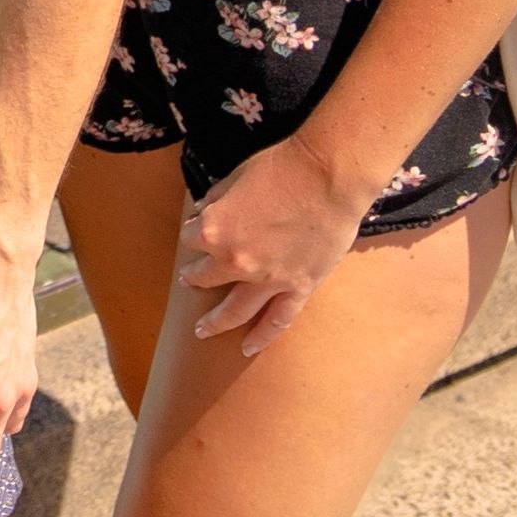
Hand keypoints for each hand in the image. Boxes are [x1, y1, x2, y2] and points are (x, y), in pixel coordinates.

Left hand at [177, 142, 370, 344]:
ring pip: (235, 311)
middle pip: (205, 275)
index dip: (194, 231)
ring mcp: (266, 279)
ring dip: (215, 322)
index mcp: (214, 230)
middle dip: (194, 278)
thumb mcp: (235, 177)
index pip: (191, 238)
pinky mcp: (297, 287)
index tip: (198, 228)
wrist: (327, 175)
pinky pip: (276, 321)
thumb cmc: (281, 168)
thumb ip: (216, 200)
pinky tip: (247, 349)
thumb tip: (204, 212)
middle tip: (190, 281)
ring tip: (203, 330)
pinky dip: (261, 337)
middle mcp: (234, 260)